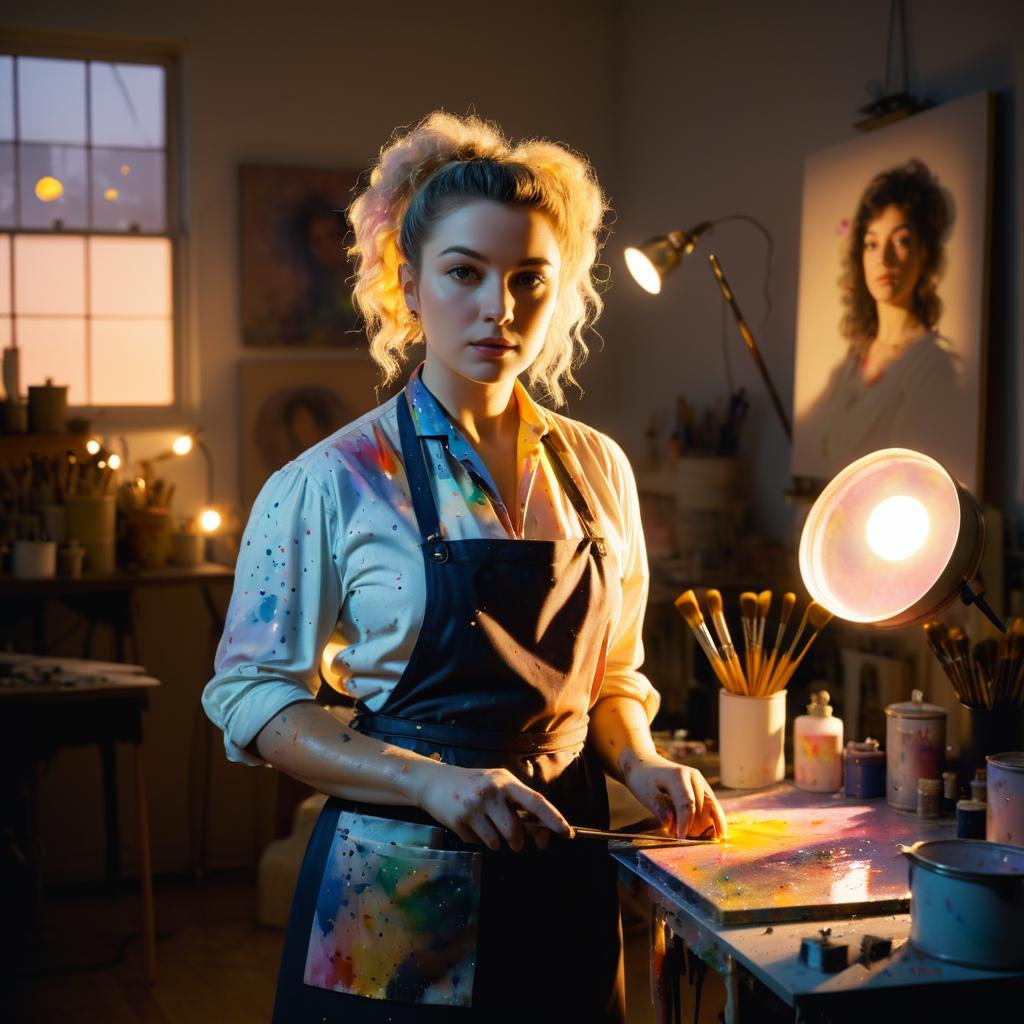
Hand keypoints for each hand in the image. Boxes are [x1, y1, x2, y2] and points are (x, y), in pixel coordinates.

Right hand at [412, 763, 570, 851]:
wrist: (433, 781)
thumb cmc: (471, 784)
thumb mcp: (495, 783)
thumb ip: (515, 802)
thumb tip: (538, 830)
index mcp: (505, 781)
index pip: (535, 801)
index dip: (553, 818)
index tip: (566, 832)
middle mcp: (491, 792)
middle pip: (515, 830)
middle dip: (517, 842)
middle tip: (515, 843)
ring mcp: (474, 806)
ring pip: (497, 841)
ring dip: (494, 841)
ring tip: (483, 825)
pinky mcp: (459, 820)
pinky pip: (478, 843)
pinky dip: (477, 839)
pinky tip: (468, 824)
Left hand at [620, 751, 725, 838]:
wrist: (644, 764)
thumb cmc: (643, 779)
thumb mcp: (644, 793)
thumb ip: (658, 807)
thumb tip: (670, 821)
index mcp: (678, 775)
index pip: (686, 804)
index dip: (686, 823)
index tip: (681, 839)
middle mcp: (693, 776)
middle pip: (702, 806)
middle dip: (698, 827)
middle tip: (689, 844)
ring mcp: (700, 780)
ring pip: (712, 805)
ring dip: (710, 825)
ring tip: (706, 842)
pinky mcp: (702, 786)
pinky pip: (712, 804)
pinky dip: (715, 819)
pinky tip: (719, 833)